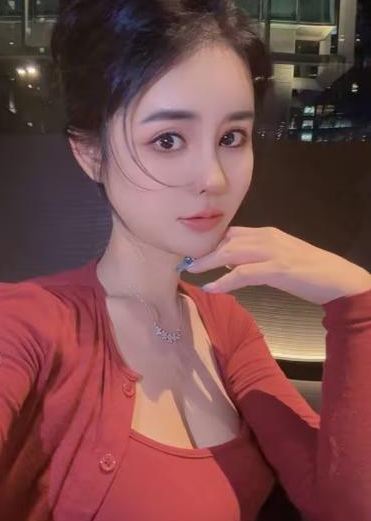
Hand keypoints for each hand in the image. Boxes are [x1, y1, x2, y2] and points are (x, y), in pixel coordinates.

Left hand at [184, 226, 370, 304]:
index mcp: (266, 233)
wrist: (337, 278)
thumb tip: (229, 265)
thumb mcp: (278, 259)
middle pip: (226, 240)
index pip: (231, 233)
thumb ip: (255, 258)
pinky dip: (224, 281)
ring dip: (207, 262)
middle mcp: (266, 237)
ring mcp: (272, 251)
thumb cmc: (308, 272)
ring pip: (230, 252)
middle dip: (203, 251)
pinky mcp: (277, 268)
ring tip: (190, 271)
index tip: (192, 253)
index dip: (210, 242)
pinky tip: (211, 288)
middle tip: (184, 262)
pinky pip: (242, 273)